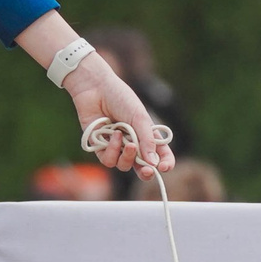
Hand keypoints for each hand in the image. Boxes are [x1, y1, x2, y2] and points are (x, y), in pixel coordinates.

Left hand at [66, 57, 174, 178]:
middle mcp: (132, 143)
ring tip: (125, 139)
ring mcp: (116, 147)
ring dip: (126, 156)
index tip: (165, 167)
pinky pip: (108, 160)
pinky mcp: (99, 148)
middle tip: (147, 170)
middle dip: (146, 173)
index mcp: (146, 135)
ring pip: (123, 166)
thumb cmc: (120, 98)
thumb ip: (147, 140)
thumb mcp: (139, 118)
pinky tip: (112, 134)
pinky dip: (111, 149)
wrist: (95, 88)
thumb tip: (154, 163)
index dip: (165, 163)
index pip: (160, 155)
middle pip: (141, 168)